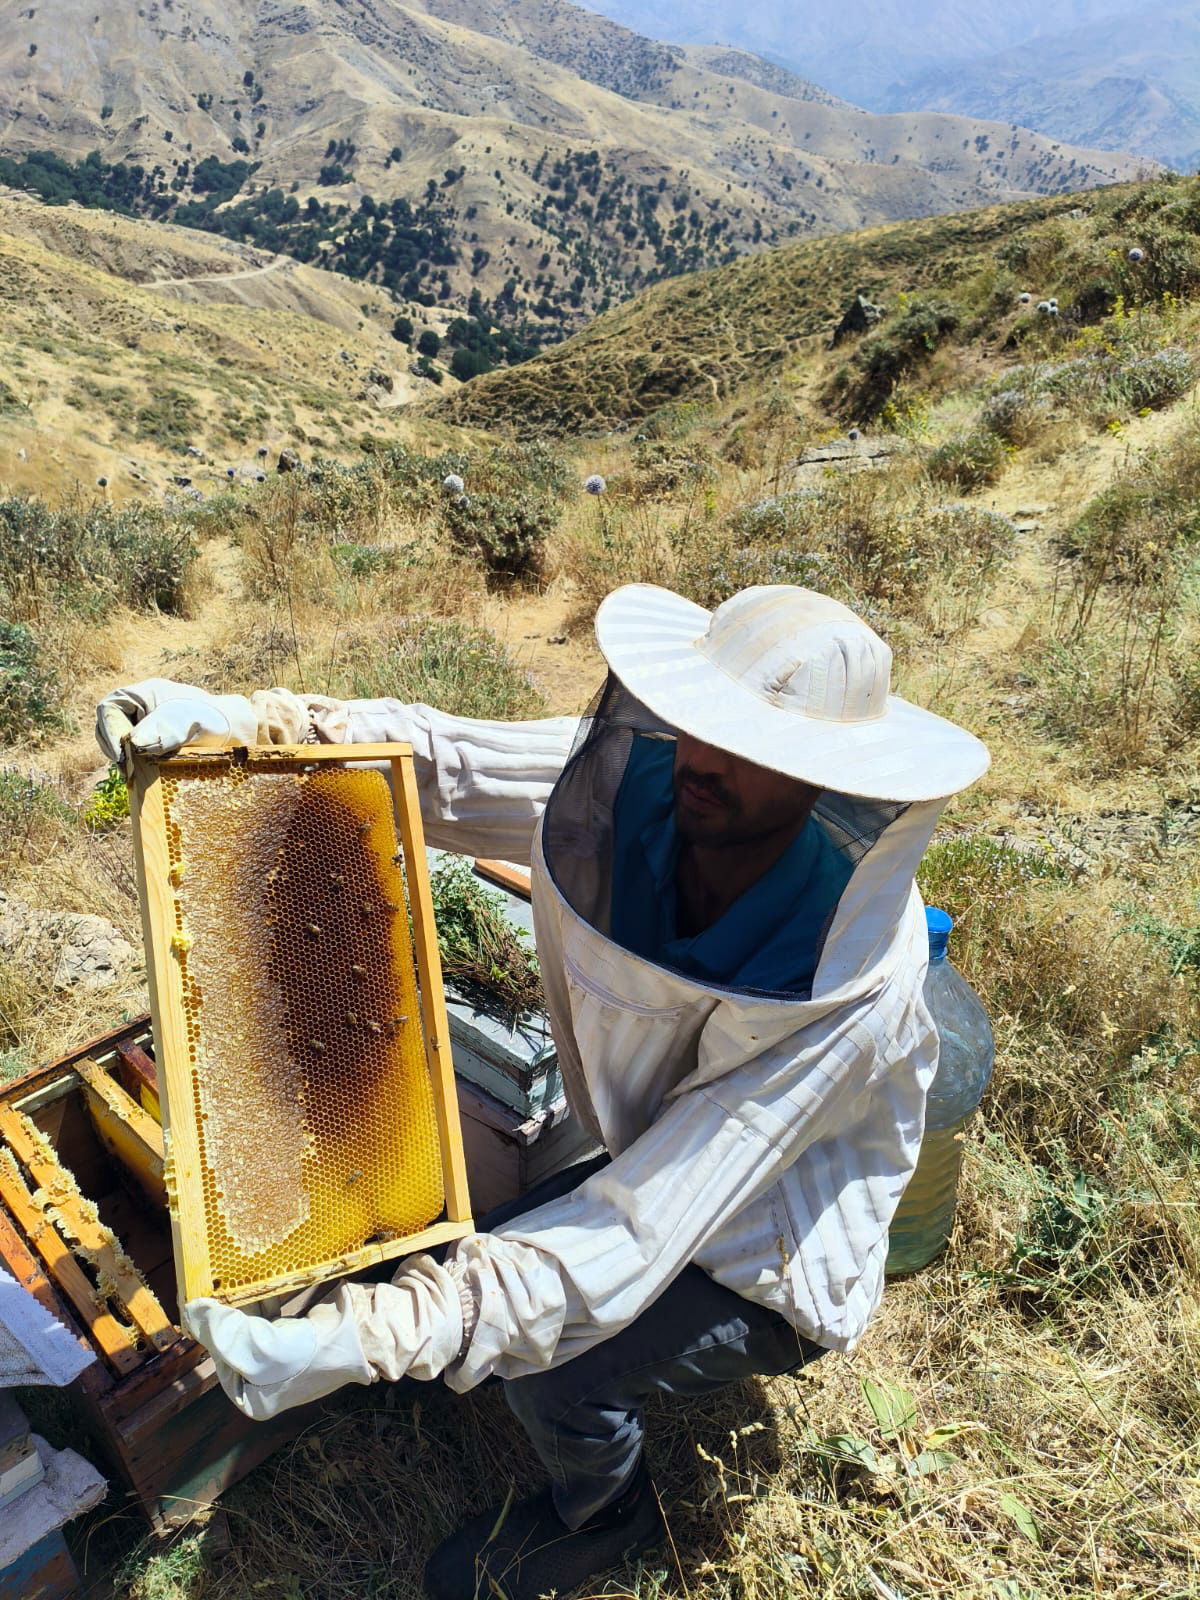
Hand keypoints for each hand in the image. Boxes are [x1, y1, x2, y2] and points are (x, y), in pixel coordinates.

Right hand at [95, 679, 258, 769]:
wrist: (233, 728)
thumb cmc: (212, 720)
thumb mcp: (188, 725)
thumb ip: (162, 731)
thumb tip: (134, 743)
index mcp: (145, 693)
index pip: (110, 707)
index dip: (109, 730)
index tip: (120, 754)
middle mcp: (140, 705)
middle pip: (109, 723)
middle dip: (112, 746)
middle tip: (125, 768)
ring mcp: (144, 720)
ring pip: (117, 737)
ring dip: (120, 755)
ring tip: (132, 772)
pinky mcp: (149, 737)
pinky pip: (130, 747)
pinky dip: (131, 760)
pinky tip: (138, 772)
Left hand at [184, 1296, 371, 1421]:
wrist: (364, 1336)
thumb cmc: (311, 1353)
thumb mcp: (262, 1349)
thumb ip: (223, 1332)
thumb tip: (190, 1311)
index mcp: (254, 1398)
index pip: (220, 1361)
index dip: (212, 1333)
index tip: (204, 1303)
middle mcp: (264, 1381)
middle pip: (235, 1342)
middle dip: (229, 1315)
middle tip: (220, 1287)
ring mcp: (281, 1356)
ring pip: (251, 1326)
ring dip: (244, 1303)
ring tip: (238, 1281)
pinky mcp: (296, 1334)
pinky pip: (271, 1316)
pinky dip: (264, 1299)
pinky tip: (261, 1284)